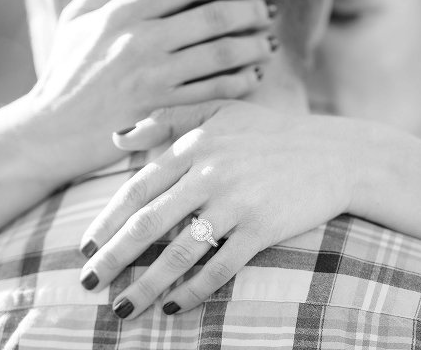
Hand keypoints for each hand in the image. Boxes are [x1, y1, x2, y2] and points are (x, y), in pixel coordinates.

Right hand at [17, 0, 278, 183]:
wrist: (49, 132)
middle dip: (250, 10)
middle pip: (213, 15)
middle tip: (267, 10)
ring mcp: (153, 78)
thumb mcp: (76, 18)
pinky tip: (254, 76)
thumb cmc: (64, 71)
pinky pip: (215, 92)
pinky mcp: (162, 111)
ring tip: (268, 43)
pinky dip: (241, 81)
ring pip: (221, 53)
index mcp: (122, 13)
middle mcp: (140, 41)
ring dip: (254, 45)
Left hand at [77, 101, 362, 318]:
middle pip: (148, 225)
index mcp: (196, 146)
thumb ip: (169, 119)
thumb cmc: (274, 133)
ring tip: (122, 308)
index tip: (85, 247)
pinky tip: (175, 307)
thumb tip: (117, 137)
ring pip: (179, 253)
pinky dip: (194, 291)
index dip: (106, 221)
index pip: (138, 189)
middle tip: (87, 284)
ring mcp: (237, 203)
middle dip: (113, 259)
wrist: (336, 154)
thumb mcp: (222, 112)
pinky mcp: (262, 228)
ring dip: (146, 285)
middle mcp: (210, 174)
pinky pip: (220, 268)